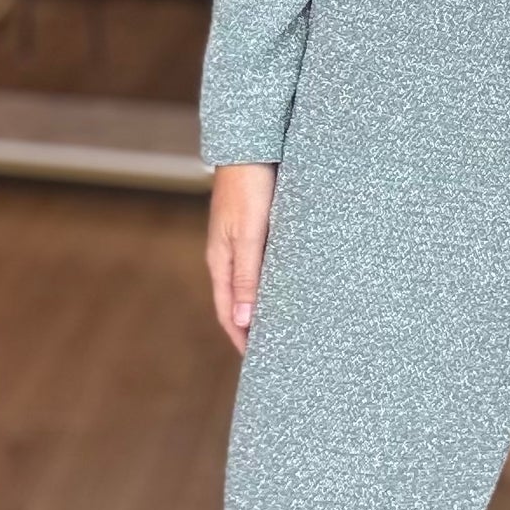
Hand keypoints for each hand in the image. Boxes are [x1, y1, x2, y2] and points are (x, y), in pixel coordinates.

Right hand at [207, 161, 275, 354]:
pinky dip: (271, 283)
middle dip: (252, 328)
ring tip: (284, 326)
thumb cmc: (249, 188)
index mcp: (221, 261)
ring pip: (251, 284)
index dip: (242, 338)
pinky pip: (261, 266)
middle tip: (274, 352)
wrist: (251, 146)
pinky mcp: (255, 229)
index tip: (259, 362)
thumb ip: (247, 276)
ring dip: (263, 306)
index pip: (228, 313)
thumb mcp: (248, 235)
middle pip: (238, 302)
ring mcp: (240, 242)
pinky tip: (288, 287)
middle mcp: (228, 255)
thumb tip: (242, 321)